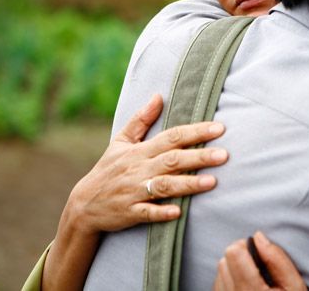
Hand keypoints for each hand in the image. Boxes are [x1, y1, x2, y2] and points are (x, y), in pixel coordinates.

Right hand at [67, 94, 229, 234]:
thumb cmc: (108, 169)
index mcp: (140, 151)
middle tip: (224, 155)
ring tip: (212, 182)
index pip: (171, 137)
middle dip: (199, 157)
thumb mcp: (120, 141)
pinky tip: (178, 212)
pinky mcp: (129, 212)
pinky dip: (161, 212)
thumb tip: (158, 96)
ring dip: (187, 184)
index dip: (195, 132)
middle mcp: (139, 169)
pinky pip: (146, 212)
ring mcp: (134, 191)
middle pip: (173, 160)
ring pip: (164, 186)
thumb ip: (141, 119)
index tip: (219, 128)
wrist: (84, 204)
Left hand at [213, 232, 306, 290]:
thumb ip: (277, 259)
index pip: (233, 252)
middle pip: (224, 260)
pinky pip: (218, 285)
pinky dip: (229, 281)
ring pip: (219, 272)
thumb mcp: (294, 286)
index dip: (247, 246)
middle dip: (240, 258)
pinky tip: (245, 289)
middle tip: (259, 268)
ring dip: (234, 269)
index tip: (260, 254)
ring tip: (253, 280)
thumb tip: (258, 237)